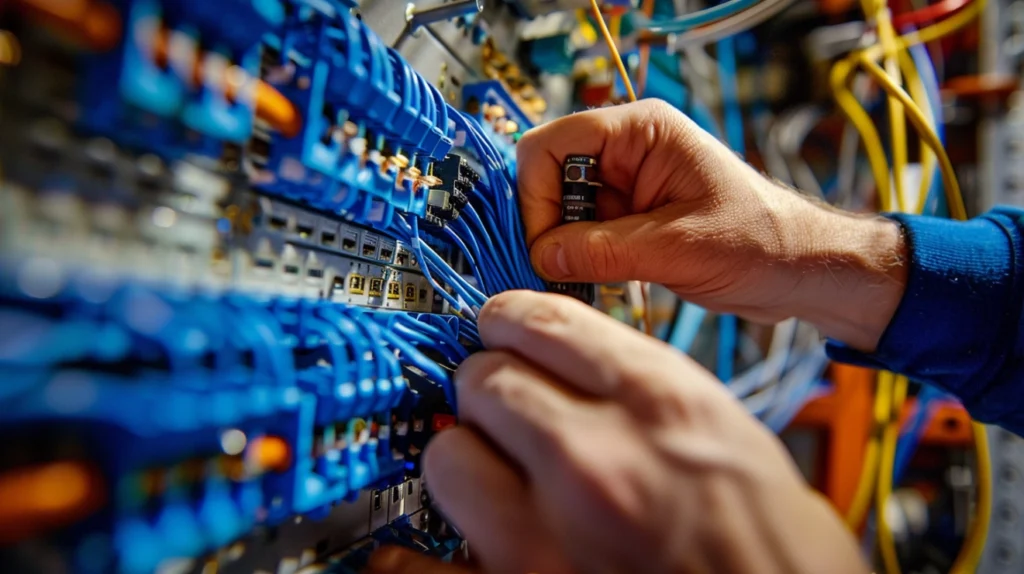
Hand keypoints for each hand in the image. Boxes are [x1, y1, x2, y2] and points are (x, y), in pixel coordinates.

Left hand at [367, 291, 865, 573]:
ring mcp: (551, 532)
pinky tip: (415, 550)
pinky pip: (426, 565)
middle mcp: (595, 457)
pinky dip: (412, 557)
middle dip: (491, 384)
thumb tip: (566, 362)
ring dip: (466, 454)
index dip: (510, 317)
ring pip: (451, 451)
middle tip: (502, 402)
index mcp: (657, 402)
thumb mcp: (721, 429)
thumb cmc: (772, 541)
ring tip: (491, 471)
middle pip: (486, 378)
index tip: (499, 325)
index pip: (541, 320)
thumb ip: (635, 388)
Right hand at [516, 100, 906, 350]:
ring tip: (577, 282)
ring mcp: (625, 188)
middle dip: (545, 225)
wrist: (798, 270)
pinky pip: (579, 236)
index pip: (552, 144)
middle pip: (548, 177)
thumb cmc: (762, 241)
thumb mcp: (679, 247)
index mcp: (642, 132)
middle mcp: (627, 153)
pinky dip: (576, 261)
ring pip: (559, 211)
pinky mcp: (626, 221)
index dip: (536, 193)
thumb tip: (541, 255)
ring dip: (560, 248)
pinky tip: (592, 282)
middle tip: (554, 271)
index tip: (542, 244)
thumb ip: (606, 250)